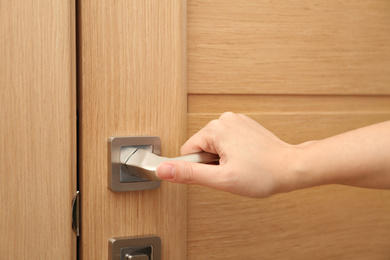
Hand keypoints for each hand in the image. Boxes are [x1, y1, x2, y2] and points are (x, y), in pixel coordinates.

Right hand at [156, 112, 296, 197]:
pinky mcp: (243, 125)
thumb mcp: (221, 179)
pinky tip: (245, 159)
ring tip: (241, 165)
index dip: (199, 168)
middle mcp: (224, 119)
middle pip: (201, 147)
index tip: (218, 172)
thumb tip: (163, 170)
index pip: (188, 150)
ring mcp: (235, 120)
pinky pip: (226, 141)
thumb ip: (189, 173)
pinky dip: (231, 152)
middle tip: (231, 170)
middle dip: (211, 163)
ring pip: (213, 145)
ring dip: (222, 158)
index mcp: (215, 128)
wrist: (291, 168)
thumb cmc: (263, 174)